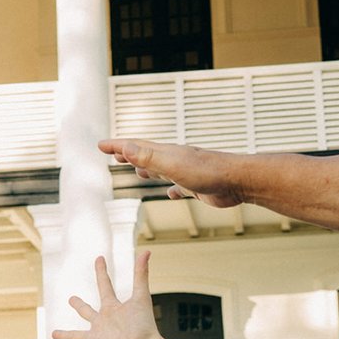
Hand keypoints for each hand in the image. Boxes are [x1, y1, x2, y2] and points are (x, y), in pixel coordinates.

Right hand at [46, 252, 160, 338]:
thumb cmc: (144, 326)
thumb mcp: (140, 297)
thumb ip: (141, 274)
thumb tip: (146, 250)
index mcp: (112, 308)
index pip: (105, 286)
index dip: (101, 271)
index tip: (99, 258)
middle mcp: (102, 322)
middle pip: (87, 311)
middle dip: (79, 306)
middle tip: (71, 299)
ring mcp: (96, 337)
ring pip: (76, 335)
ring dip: (65, 335)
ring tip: (54, 334)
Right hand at [98, 138, 241, 208]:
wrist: (238, 180)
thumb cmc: (207, 172)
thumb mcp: (172, 165)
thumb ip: (148, 157)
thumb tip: (124, 147)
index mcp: (166, 153)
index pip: (136, 147)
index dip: (117, 145)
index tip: (101, 145)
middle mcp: (175, 160)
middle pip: (147, 155)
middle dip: (130, 154)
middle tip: (114, 154)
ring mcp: (187, 173)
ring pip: (162, 170)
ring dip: (148, 170)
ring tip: (138, 172)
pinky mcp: (198, 186)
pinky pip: (180, 187)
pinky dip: (172, 190)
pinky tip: (171, 194)